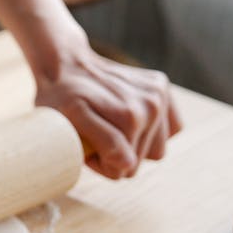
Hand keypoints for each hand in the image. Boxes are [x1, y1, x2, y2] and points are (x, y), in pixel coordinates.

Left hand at [34, 45, 181, 179]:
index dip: (101, 162)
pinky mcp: (162, 86)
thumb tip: (129, 162)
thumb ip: (103, 143)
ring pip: (155, 150)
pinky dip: (151, 130)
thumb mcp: (69, 123)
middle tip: (95, 133)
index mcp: (130, 118)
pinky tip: (129, 118)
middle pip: (140, 160)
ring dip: (132, 143)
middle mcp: (151, 105)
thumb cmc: (60, 101)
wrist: (65, 64)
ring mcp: (160, 94)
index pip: (125, 168)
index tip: (85, 143)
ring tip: (109, 125)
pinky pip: (172, 129)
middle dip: (116, 154)